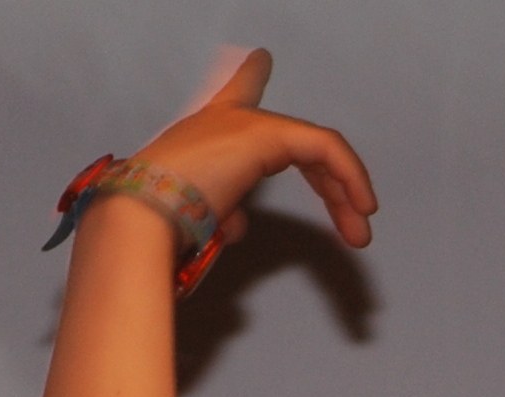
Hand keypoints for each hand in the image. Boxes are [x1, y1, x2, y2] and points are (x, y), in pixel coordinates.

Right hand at [117, 50, 376, 254]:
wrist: (145, 215)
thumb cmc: (162, 218)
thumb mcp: (200, 215)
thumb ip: (226, 211)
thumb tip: (238, 224)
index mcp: (208, 133)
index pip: (233, 94)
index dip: (248, 75)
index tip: (262, 58)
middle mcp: (228, 119)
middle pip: (293, 140)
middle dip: (330, 185)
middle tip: (354, 225)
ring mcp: (248, 122)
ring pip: (316, 147)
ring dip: (343, 193)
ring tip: (359, 231)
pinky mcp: (268, 133)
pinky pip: (325, 149)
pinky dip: (348, 178)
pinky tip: (359, 208)